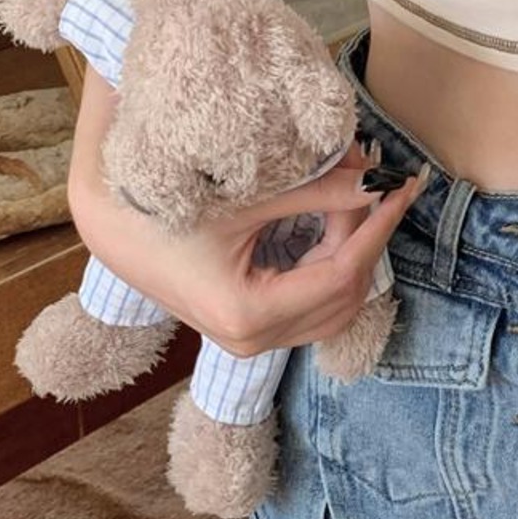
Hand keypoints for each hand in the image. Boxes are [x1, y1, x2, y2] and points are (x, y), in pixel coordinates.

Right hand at [77, 134, 427, 360]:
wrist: (113, 227)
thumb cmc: (168, 206)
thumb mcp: (245, 197)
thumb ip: (313, 190)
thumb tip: (374, 176)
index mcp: (248, 314)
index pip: (342, 272)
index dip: (378, 226)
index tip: (403, 185)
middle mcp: (251, 342)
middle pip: (344, 295)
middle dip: (369, 237)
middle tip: (383, 182)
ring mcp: (249, 342)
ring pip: (333, 306)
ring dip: (353, 252)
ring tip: (360, 196)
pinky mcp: (248, 329)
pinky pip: (311, 305)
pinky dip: (332, 265)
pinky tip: (334, 221)